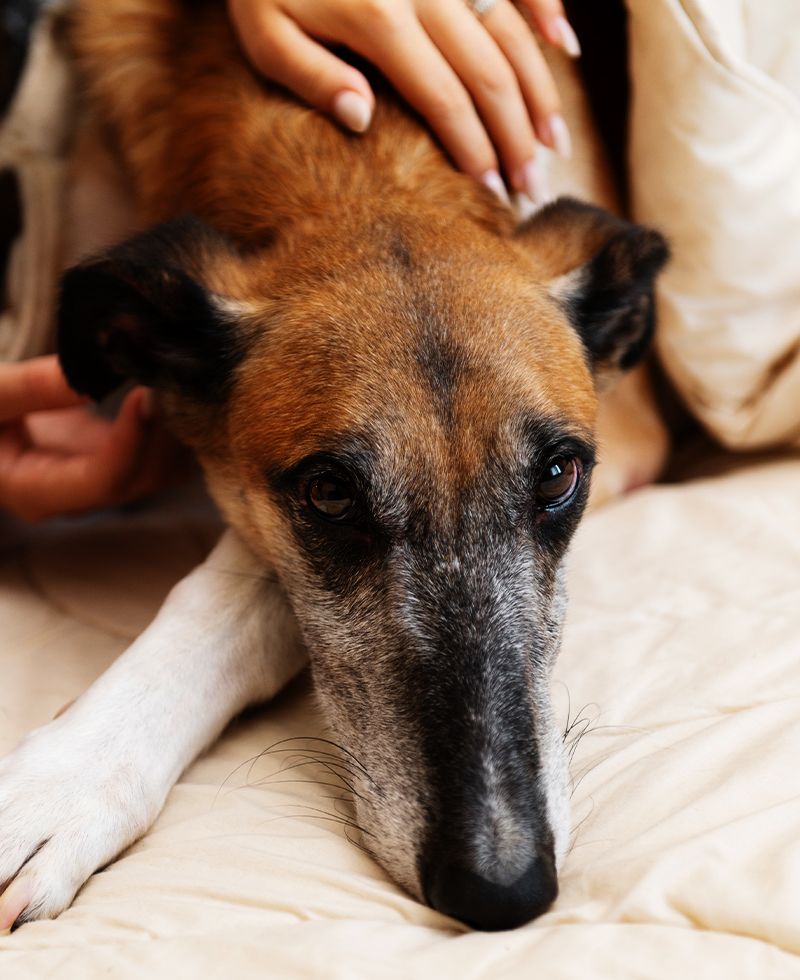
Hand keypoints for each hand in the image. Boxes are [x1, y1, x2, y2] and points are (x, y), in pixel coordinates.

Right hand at [0, 356, 184, 521]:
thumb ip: (33, 389)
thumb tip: (86, 374)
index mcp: (37, 491)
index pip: (105, 480)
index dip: (134, 439)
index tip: (145, 392)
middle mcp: (78, 498)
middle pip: (143, 478)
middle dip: (161, 431)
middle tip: (168, 376)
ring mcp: (103, 482)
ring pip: (165, 472)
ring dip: (176, 429)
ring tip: (173, 379)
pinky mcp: (121, 461)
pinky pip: (166, 455)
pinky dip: (177, 425)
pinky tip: (172, 388)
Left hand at [227, 0, 577, 202]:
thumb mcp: (266, 34)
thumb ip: (312, 78)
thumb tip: (363, 120)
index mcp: (380, 21)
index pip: (445, 100)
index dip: (475, 151)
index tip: (493, 193)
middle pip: (489, 74)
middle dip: (516, 137)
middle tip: (532, 187)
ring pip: (511, 33)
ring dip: (540, 91)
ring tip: (555, 144)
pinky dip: (545, 8)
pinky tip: (565, 47)